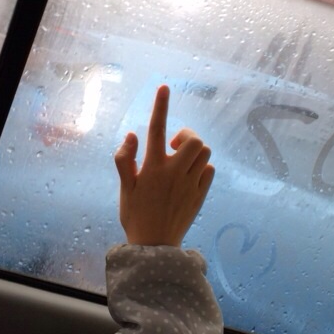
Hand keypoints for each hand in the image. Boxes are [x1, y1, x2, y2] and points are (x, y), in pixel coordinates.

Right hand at [114, 85, 214, 246]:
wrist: (154, 246)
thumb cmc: (135, 215)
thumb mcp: (123, 187)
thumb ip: (124, 158)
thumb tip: (132, 134)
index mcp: (152, 167)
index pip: (157, 128)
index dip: (160, 105)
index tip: (165, 87)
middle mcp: (173, 173)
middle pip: (193, 139)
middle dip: (187, 136)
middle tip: (175, 147)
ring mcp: (190, 184)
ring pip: (204, 153)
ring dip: (195, 151)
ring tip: (181, 162)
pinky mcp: (201, 195)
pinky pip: (209, 171)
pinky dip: (202, 168)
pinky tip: (190, 176)